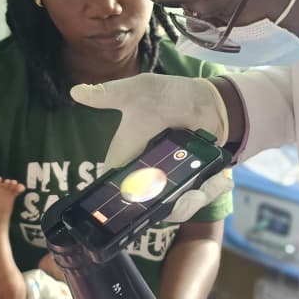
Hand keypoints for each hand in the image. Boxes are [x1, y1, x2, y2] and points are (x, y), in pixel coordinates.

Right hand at [70, 75, 233, 222]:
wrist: (210, 100)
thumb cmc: (171, 95)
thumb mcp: (139, 91)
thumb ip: (108, 95)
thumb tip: (75, 91)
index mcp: (128, 158)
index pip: (118, 187)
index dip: (123, 198)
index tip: (139, 196)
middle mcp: (146, 175)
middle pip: (148, 207)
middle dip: (168, 202)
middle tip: (189, 189)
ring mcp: (170, 182)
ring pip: (173, 208)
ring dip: (193, 199)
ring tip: (213, 181)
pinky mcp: (191, 184)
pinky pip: (195, 199)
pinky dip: (209, 192)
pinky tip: (222, 180)